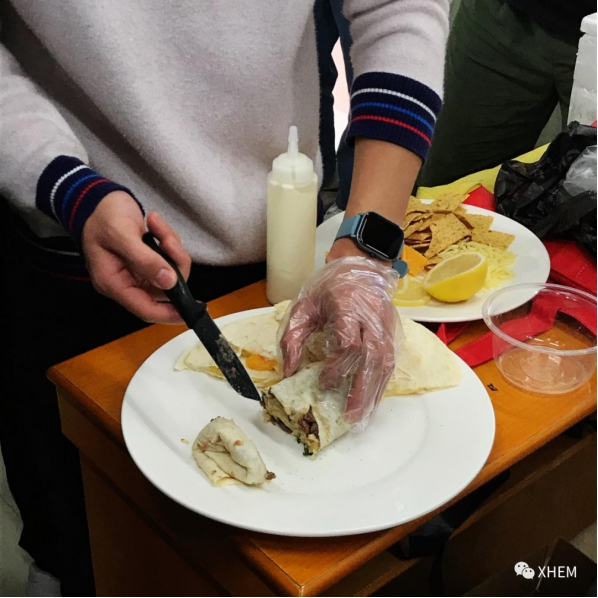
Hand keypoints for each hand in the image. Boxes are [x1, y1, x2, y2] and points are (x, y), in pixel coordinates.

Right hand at [82, 191, 191, 322]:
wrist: (97, 196)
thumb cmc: (101, 215)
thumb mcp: (121, 235)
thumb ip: (145, 260)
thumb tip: (169, 281)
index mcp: (113, 282)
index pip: (145, 308)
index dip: (168, 314)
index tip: (189, 312)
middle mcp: (127, 280)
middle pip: (163, 289)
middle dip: (174, 264)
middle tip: (168, 240)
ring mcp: (138, 270)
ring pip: (170, 271)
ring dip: (171, 248)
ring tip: (156, 225)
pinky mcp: (148, 259)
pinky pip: (168, 257)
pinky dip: (168, 241)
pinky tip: (154, 224)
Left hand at [280, 256, 401, 427]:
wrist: (361, 268)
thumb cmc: (329, 288)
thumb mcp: (304, 306)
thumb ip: (293, 337)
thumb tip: (288, 371)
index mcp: (348, 307)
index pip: (349, 344)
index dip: (337, 367)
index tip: (324, 382)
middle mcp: (372, 318)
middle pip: (373, 357)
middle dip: (362, 389)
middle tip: (351, 415)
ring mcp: (386, 326)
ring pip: (386, 363)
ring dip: (374, 392)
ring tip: (362, 416)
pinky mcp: (392, 333)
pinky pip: (390, 362)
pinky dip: (381, 384)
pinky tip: (372, 400)